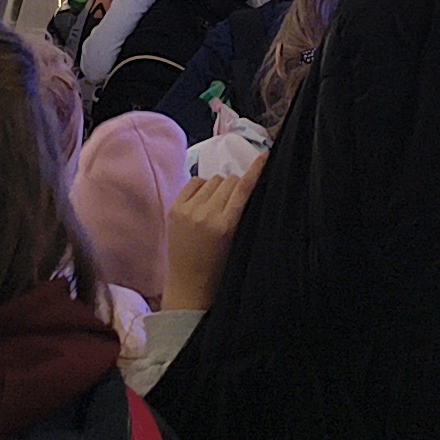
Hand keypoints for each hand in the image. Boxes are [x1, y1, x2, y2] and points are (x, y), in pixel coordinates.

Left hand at [164, 165, 259, 311]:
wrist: (189, 284)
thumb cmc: (219, 267)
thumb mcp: (237, 240)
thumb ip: (240, 213)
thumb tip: (243, 185)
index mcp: (226, 225)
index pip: (243, 188)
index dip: (255, 170)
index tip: (265, 155)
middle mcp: (206, 214)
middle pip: (228, 181)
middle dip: (234, 187)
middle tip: (232, 203)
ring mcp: (187, 210)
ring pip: (212, 179)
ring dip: (218, 188)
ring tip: (215, 206)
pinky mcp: (174, 208)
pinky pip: (194, 182)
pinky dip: (201, 188)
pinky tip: (202, 202)